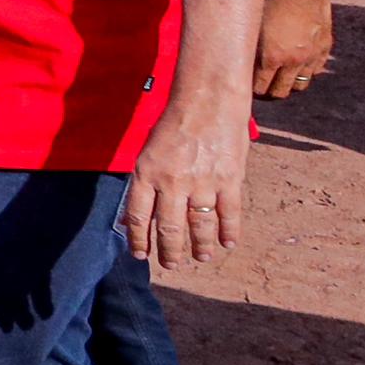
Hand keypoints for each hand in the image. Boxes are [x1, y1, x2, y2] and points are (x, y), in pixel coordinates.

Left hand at [123, 107, 249, 265]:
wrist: (208, 100)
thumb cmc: (174, 124)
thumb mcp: (148, 152)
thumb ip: (143, 184)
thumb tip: (134, 217)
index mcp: (146, 174)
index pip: (138, 217)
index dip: (139, 240)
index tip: (142, 256)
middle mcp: (172, 182)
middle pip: (169, 229)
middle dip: (170, 253)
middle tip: (172, 265)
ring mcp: (202, 182)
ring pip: (199, 226)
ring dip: (200, 246)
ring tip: (201, 257)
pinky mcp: (229, 179)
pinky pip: (229, 214)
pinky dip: (229, 232)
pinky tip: (227, 243)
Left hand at [254, 0, 334, 95]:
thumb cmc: (271, 2)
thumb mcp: (252, 26)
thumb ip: (248, 49)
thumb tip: (236, 65)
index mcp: (271, 57)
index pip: (260, 88)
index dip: (251, 90)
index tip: (246, 88)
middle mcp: (293, 60)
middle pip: (281, 92)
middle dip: (269, 92)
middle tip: (262, 88)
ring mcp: (311, 56)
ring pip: (300, 85)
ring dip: (288, 84)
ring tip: (279, 79)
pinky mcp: (324, 48)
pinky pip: (315, 70)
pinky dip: (305, 71)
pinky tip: (296, 65)